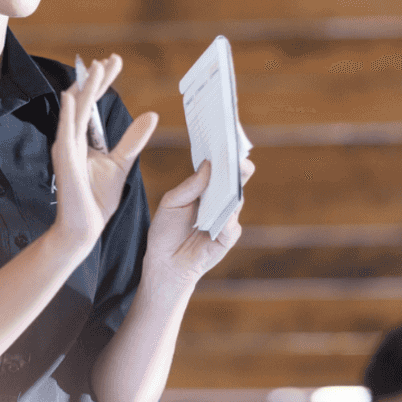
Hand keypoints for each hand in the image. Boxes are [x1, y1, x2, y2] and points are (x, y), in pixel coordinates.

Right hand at [50, 54, 157, 249]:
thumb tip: (151, 116)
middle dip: (95, 78)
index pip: (92, 103)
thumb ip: (133, 140)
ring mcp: (66, 149)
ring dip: (84, 88)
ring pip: (74, 111)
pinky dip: (69, 113)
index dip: (102, 82)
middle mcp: (72, 140)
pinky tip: (73, 96)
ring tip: (95, 67)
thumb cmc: (97, 199)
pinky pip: (66, 133)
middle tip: (110, 58)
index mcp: (84, 139)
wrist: (84, 227)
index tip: (114, 61)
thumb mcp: (121, 164)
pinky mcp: (65, 161)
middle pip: (83, 101)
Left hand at [143, 156, 254, 290]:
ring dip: (234, 190)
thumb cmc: (165, 231)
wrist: (164, 263)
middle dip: (236, 167)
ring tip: (232, 177)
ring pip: (236, 200)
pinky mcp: (228, 237)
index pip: (219, 168)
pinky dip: (228, 219)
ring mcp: (226, 218)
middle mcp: (219, 200)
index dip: (223, 154)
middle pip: (234, 180)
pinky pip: (231, 226)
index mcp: (205, 189)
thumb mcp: (171, 204)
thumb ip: (189, 186)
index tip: (225, 138)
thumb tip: (208, 165)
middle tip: (236, 154)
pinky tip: (224, 215)